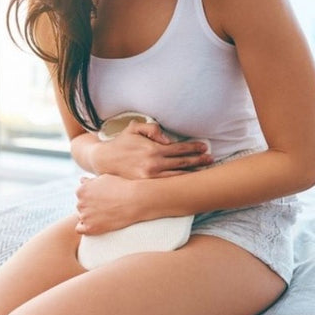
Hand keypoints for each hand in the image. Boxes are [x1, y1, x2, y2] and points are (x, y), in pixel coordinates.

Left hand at [75, 174, 137, 234]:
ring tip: (105, 214)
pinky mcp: (91, 227)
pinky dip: (85, 227)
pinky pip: (80, 229)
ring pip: (82, 217)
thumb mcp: (104, 178)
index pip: (81, 195)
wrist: (135, 200)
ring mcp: (85, 216)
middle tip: (106, 206)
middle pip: (81, 206)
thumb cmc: (121, 187)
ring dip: (90, 216)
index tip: (102, 198)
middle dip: (90, 206)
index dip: (91, 196)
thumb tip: (81, 181)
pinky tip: (96, 224)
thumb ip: (90, 181)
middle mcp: (80, 203)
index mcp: (81, 190)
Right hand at [91, 120, 212, 178]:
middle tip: (211, 159)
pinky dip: (178, 182)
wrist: (104, 160)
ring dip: (192, 173)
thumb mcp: (134, 128)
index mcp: (153, 149)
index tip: (204, 146)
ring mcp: (151, 177)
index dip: (193, 147)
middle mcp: (154, 164)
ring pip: (177, 176)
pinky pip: (166, 184)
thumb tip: (167, 140)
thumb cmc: (121, 142)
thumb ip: (152, 129)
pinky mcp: (146, 185)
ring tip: (204, 171)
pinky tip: (187, 181)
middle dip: (198, 160)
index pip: (179, 148)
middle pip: (182, 163)